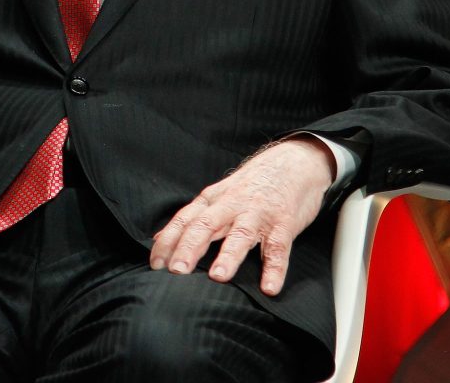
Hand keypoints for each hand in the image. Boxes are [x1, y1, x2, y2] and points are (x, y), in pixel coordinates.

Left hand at [149, 137, 334, 295]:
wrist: (294, 162)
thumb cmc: (252, 185)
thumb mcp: (218, 196)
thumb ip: (192, 219)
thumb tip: (159, 240)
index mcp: (213, 200)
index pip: (185, 220)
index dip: (169, 241)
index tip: (155, 263)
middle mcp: (232, 204)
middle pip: (206, 225)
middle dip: (190, 247)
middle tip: (177, 271)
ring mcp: (259, 213)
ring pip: (241, 234)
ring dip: (229, 255)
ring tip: (218, 277)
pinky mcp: (284, 223)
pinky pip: (279, 248)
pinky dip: (275, 268)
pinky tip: (269, 287)